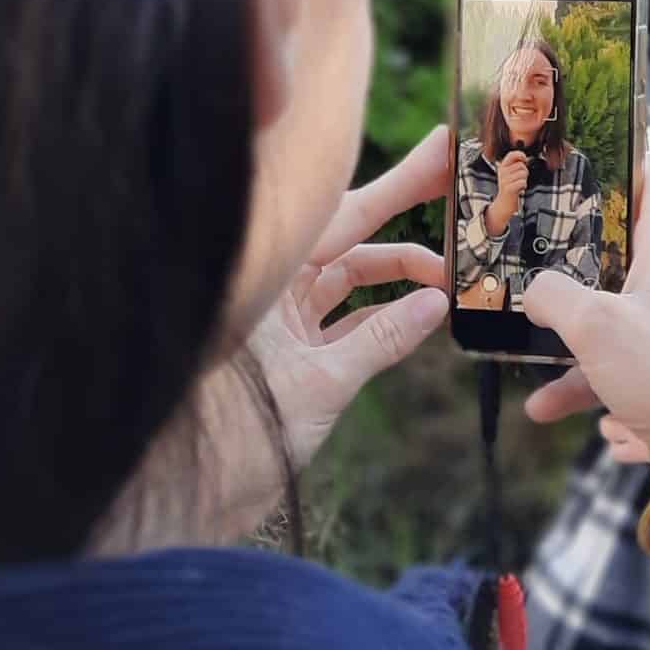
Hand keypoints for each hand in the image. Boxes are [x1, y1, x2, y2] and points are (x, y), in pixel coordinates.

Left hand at [124, 128, 452, 547]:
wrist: (194, 498)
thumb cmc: (239, 438)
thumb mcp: (321, 386)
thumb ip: (380, 340)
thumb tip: (434, 303)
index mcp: (266, 277)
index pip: (340, 214)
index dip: (396, 184)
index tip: (439, 151)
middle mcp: (271, 287)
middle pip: (347, 232)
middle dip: (403, 207)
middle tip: (455, 180)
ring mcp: (280, 317)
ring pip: (348, 275)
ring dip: (398, 271)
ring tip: (449, 274)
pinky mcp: (290, 351)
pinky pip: (344, 317)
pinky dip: (382, 313)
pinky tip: (419, 313)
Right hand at [485, 148, 529, 237]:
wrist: (504, 203)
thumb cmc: (510, 187)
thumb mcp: (510, 174)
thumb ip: (516, 165)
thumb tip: (526, 158)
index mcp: (502, 166)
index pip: (511, 154)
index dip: (520, 155)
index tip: (524, 159)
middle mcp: (502, 172)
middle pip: (521, 165)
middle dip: (524, 172)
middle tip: (519, 179)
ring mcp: (504, 180)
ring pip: (523, 173)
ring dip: (524, 179)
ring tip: (518, 184)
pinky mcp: (508, 188)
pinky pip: (523, 182)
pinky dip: (524, 186)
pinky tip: (519, 189)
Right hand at [523, 151, 649, 486]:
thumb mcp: (593, 324)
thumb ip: (551, 295)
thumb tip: (531, 291)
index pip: (648, 174)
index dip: (612, 153)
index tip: (568, 143)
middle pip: (616, 243)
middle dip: (567, 248)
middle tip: (520, 237)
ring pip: (606, 311)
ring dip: (564, 336)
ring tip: (518, 350)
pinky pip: (612, 365)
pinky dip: (582, 384)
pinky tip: (547, 411)